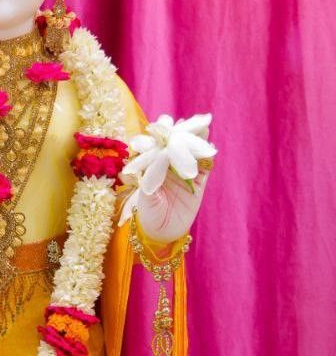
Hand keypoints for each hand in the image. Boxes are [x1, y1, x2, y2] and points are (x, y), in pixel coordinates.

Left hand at [119, 113, 215, 241]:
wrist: (161, 233)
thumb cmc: (147, 214)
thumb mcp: (145, 195)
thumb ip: (151, 177)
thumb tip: (157, 159)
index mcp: (155, 166)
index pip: (160, 147)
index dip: (164, 135)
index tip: (167, 124)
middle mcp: (170, 167)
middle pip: (178, 146)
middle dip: (183, 134)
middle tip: (188, 122)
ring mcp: (185, 174)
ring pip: (193, 154)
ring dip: (198, 142)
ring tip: (203, 128)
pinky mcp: (198, 184)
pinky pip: (205, 168)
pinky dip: (208, 158)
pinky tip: (210, 147)